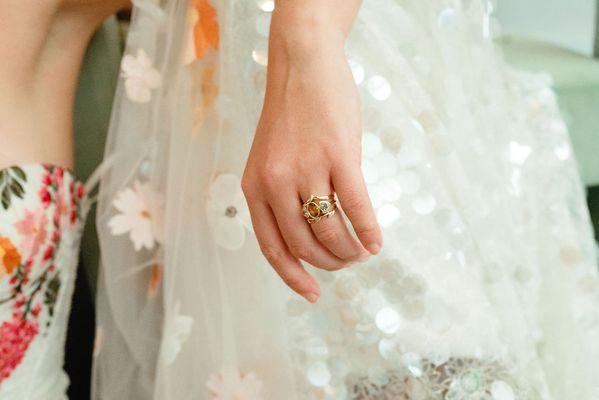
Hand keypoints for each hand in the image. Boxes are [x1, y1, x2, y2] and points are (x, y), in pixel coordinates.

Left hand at [242, 17, 381, 302]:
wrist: (301, 65)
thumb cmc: (291, 115)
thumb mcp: (269, 158)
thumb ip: (281, 195)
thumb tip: (311, 236)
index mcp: (255, 187)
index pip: (271, 247)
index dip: (293, 277)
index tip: (312, 294)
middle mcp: (276, 182)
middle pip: (304, 244)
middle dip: (328, 263)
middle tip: (345, 263)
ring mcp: (307, 169)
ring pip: (329, 231)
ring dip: (348, 251)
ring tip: (361, 253)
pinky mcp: (338, 155)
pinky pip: (357, 207)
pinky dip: (368, 231)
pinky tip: (376, 243)